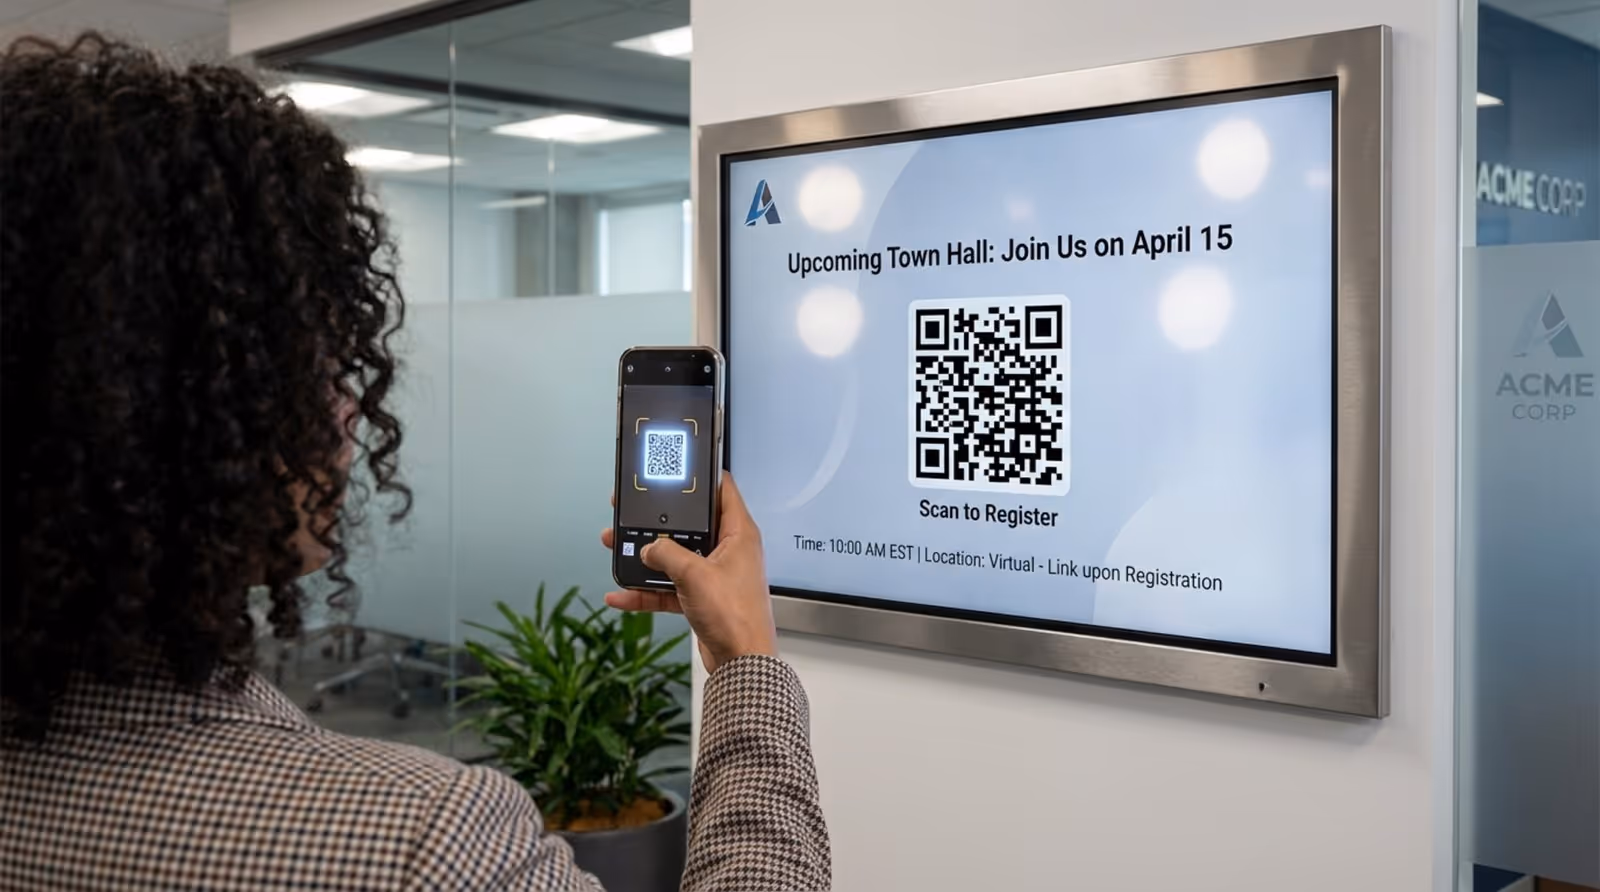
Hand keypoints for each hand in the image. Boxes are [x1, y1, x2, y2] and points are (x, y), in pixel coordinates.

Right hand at [601, 474, 777, 672]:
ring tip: (616, 545)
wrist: (741, 663)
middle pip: (690, 525)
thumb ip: (666, 554)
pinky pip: (668, 587)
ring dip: (646, 556)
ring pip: (674, 556)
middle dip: (659, 521)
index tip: (681, 467)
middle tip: (632, 510)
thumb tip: (648, 549)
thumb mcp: (695, 575)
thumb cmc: (736, 617)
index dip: (702, 476)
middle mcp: (728, 550)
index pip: (723, 490)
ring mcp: (714, 574)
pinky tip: (621, 593)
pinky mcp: (702, 598)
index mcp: (738, 534)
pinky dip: (646, 590)